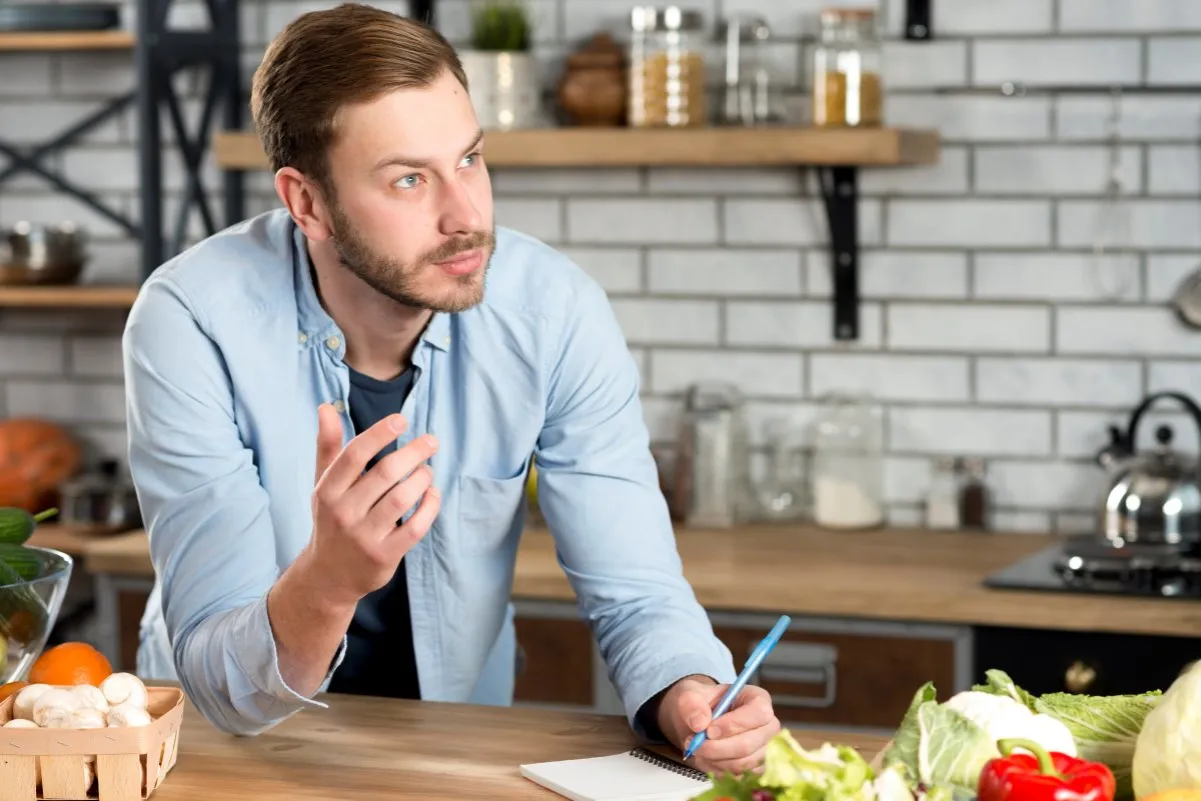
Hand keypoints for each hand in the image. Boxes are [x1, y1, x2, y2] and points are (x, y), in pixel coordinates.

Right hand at [305, 403, 440, 606]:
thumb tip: (326, 408)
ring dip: (422, 478)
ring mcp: (364, 536)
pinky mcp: (384, 556)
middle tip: (431, 442)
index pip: (354, 454)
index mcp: (327, 491)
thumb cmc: (332, 520)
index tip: (401, 419)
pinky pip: (415, 526)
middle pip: (385, 473)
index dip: (379, 433)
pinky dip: (430, 506)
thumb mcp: (323, 485)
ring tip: (428, 471)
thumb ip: (328, 447)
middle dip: (413, 452)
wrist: (328, 576)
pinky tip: (432, 494)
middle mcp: (343, 512)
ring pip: (403, 498)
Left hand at [657, 676, 779, 776]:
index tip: (709, 730)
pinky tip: (707, 758)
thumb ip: (691, 703)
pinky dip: (718, 770)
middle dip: (717, 748)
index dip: (734, 724)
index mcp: (757, 699)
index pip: (759, 713)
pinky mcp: (756, 768)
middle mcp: (768, 725)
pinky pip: (738, 776)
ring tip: (698, 748)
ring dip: (715, 760)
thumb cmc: (700, 705)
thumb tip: (699, 722)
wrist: (698, 723)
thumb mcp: (689, 695)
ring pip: (742, 764)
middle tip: (695, 744)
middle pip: (748, 744)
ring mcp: (764, 749)